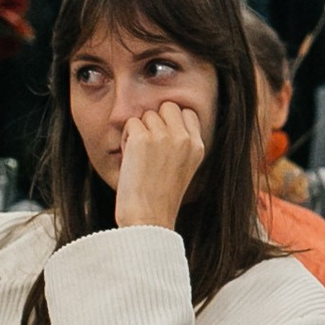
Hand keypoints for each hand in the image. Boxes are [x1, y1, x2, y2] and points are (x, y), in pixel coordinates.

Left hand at [114, 104, 205, 229]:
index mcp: (198, 147)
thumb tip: (164, 122)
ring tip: (139, 156)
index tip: (162, 141)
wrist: (148, 218)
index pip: (186, 112)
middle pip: (168, 106)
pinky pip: (131, 123)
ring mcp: (164, 137)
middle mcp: (184, 139)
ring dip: (139, 130)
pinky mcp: (143, 139)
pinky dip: (126, 137)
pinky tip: (130, 157)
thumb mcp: (184, 169)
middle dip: (156, 121)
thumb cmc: (160, 199)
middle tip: (149, 146)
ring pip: (147, 114)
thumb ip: (181, 145)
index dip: (171, 122)